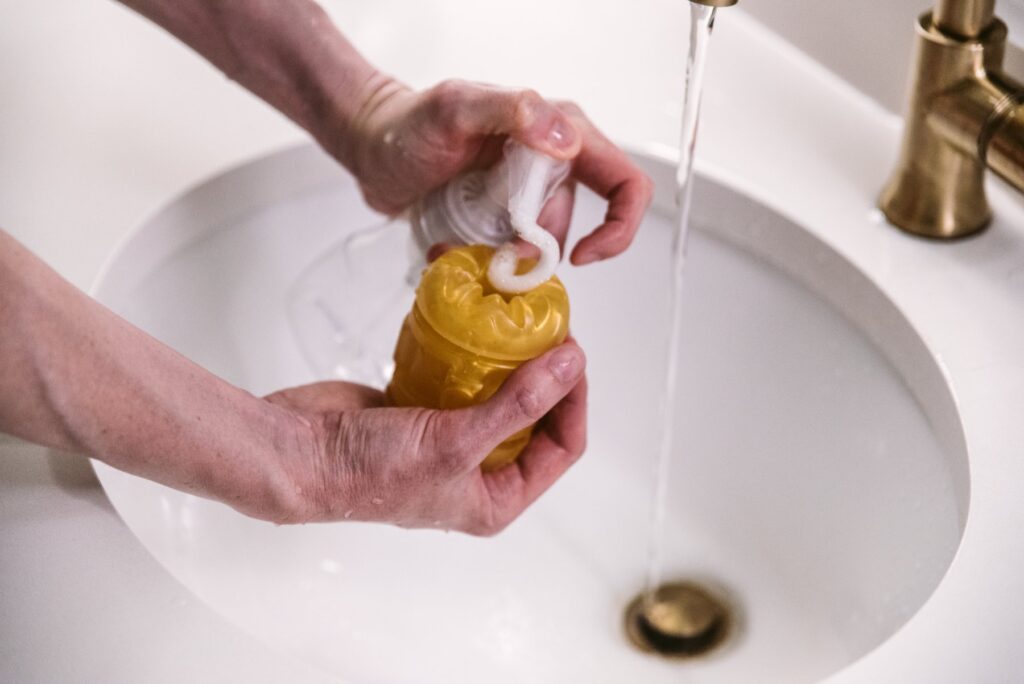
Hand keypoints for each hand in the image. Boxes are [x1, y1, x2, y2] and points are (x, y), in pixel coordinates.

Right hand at [265, 342, 586, 533]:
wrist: (297, 454)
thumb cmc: (368, 474)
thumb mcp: (455, 443)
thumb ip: (519, 404)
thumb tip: (570, 365)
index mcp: (496, 497)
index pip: (561, 445)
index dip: (574, 398)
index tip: (571, 353)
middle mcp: (478, 469)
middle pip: (535, 412)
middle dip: (543, 368)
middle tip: (545, 324)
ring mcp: (451, 435)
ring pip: (500, 387)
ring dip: (507, 351)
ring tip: (513, 313)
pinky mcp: (425, 407)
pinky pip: (461, 372)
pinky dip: (468, 346)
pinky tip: (471, 317)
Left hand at [337, 79, 653, 264]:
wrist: (371, 149)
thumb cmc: (408, 123)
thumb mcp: (455, 109)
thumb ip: (512, 111)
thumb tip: (565, 139)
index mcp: (559, 132)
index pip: (624, 182)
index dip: (618, 226)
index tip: (582, 253)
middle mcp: (552, 165)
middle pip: (574, 227)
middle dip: (538, 252)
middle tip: (494, 254)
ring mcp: (526, 196)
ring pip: (540, 249)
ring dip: (506, 262)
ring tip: (464, 248)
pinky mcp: (502, 220)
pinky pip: (511, 258)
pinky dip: (488, 265)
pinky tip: (457, 251)